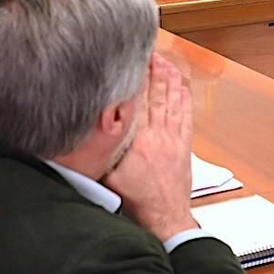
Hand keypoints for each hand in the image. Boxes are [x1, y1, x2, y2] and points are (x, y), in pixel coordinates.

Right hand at [102, 55, 196, 242]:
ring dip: (171, 82)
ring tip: (167, 64)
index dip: (137, 81)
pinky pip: (186, 119)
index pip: (139, 103)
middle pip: (159, 97)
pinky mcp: (185, 148)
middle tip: (153, 55)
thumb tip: (86, 134)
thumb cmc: (137, 202)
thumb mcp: (108, 177)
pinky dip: (186, 102)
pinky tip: (184, 90)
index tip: (134, 63)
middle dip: (156, 73)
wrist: (165, 218)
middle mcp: (159, 137)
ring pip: (174, 104)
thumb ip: (100, 152)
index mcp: (139, 142)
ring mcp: (174, 141)